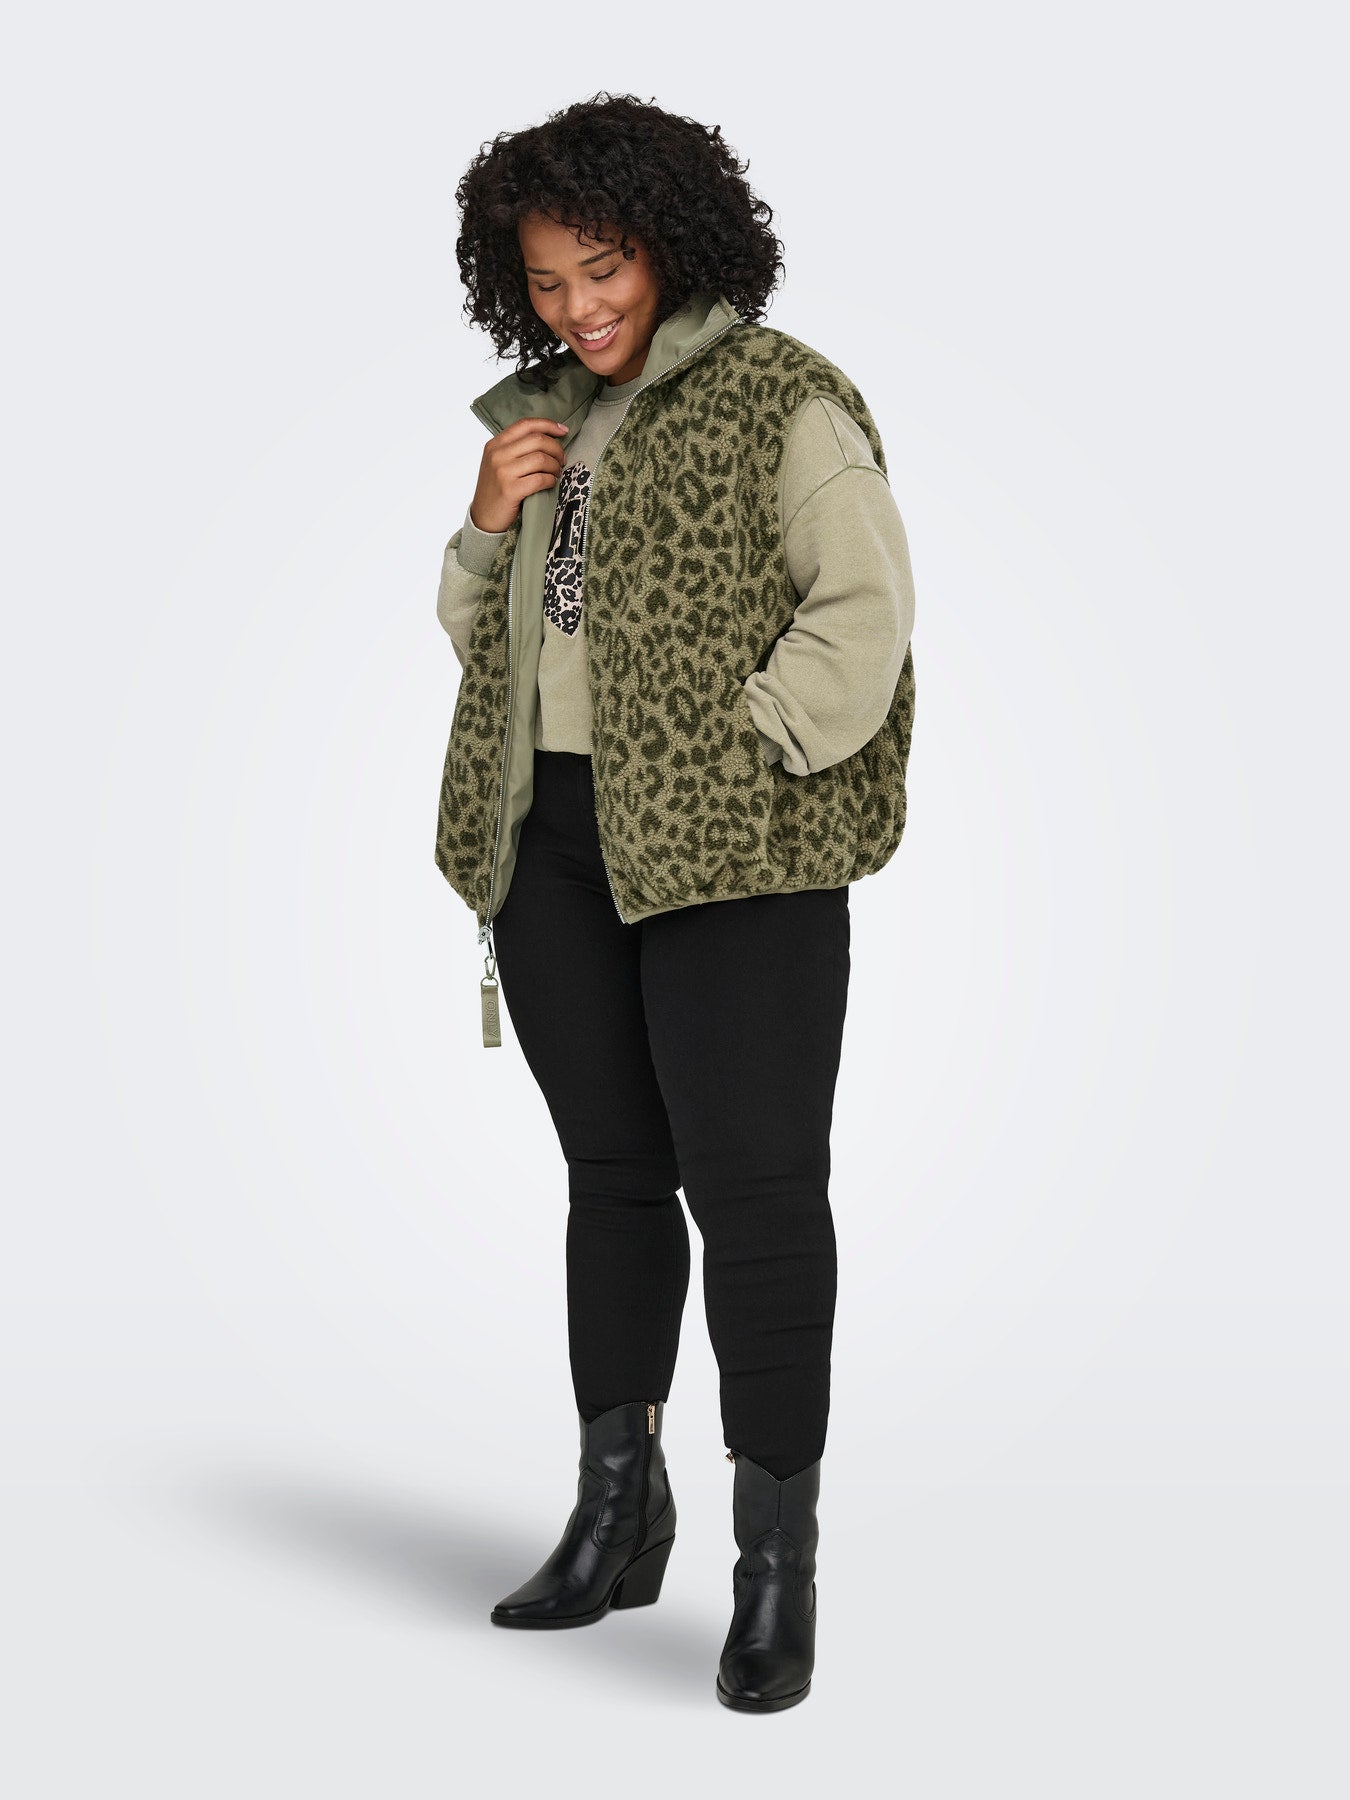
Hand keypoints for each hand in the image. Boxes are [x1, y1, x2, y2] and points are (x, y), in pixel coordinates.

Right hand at [469, 417, 569, 533]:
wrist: (483, 518)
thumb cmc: (496, 490)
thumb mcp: (498, 462)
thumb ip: (515, 448)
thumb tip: (547, 438)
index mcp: (495, 444)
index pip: (525, 424)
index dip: (548, 425)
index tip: (563, 430)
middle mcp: (497, 455)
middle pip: (537, 440)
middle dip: (556, 449)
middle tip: (562, 460)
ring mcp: (503, 472)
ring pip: (541, 459)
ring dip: (555, 466)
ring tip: (556, 473)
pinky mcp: (511, 490)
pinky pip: (540, 479)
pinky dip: (551, 480)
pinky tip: (551, 483)